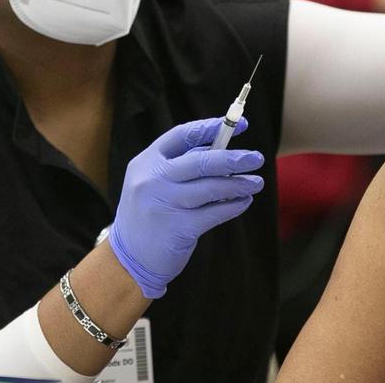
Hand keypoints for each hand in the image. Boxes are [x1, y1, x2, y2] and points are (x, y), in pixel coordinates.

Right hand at [109, 117, 264, 298]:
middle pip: (200, 161)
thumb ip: (181, 165)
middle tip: (256, 158)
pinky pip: (214, 213)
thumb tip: (223, 150)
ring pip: (211, 187)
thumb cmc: (149, 214)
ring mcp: (164, 204)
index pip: (182, 135)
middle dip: (233, 158)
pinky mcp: (178, 229)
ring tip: (256, 183)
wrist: (128, 258)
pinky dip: (233, 206)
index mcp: (146, 162)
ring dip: (239, 184)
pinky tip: (244, 201)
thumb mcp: (152, 182)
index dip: (212, 128)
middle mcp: (152, 180)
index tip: (240, 125)